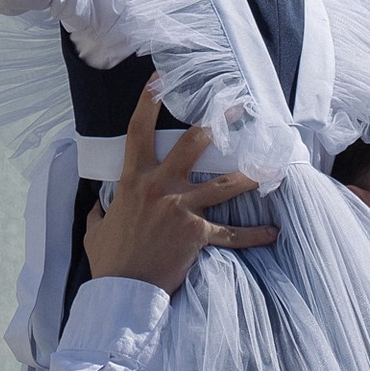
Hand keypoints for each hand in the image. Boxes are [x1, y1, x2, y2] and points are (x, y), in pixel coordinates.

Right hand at [80, 84, 276, 297]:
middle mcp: (161, 187)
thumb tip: (99, 205)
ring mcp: (182, 209)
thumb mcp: (95, 228)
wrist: (122, 290)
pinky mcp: (197, 235)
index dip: (147, 102)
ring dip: (252, 173)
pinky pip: (233, 235)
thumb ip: (101, 211)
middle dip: (219, 121)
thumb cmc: (109, 259)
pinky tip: (273, 232)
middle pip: (194, 143)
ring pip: (225, 184)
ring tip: (274, 163)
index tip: (160, 80)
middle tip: (239, 106)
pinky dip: (255, 234)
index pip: (138, 131)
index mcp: (134, 180)